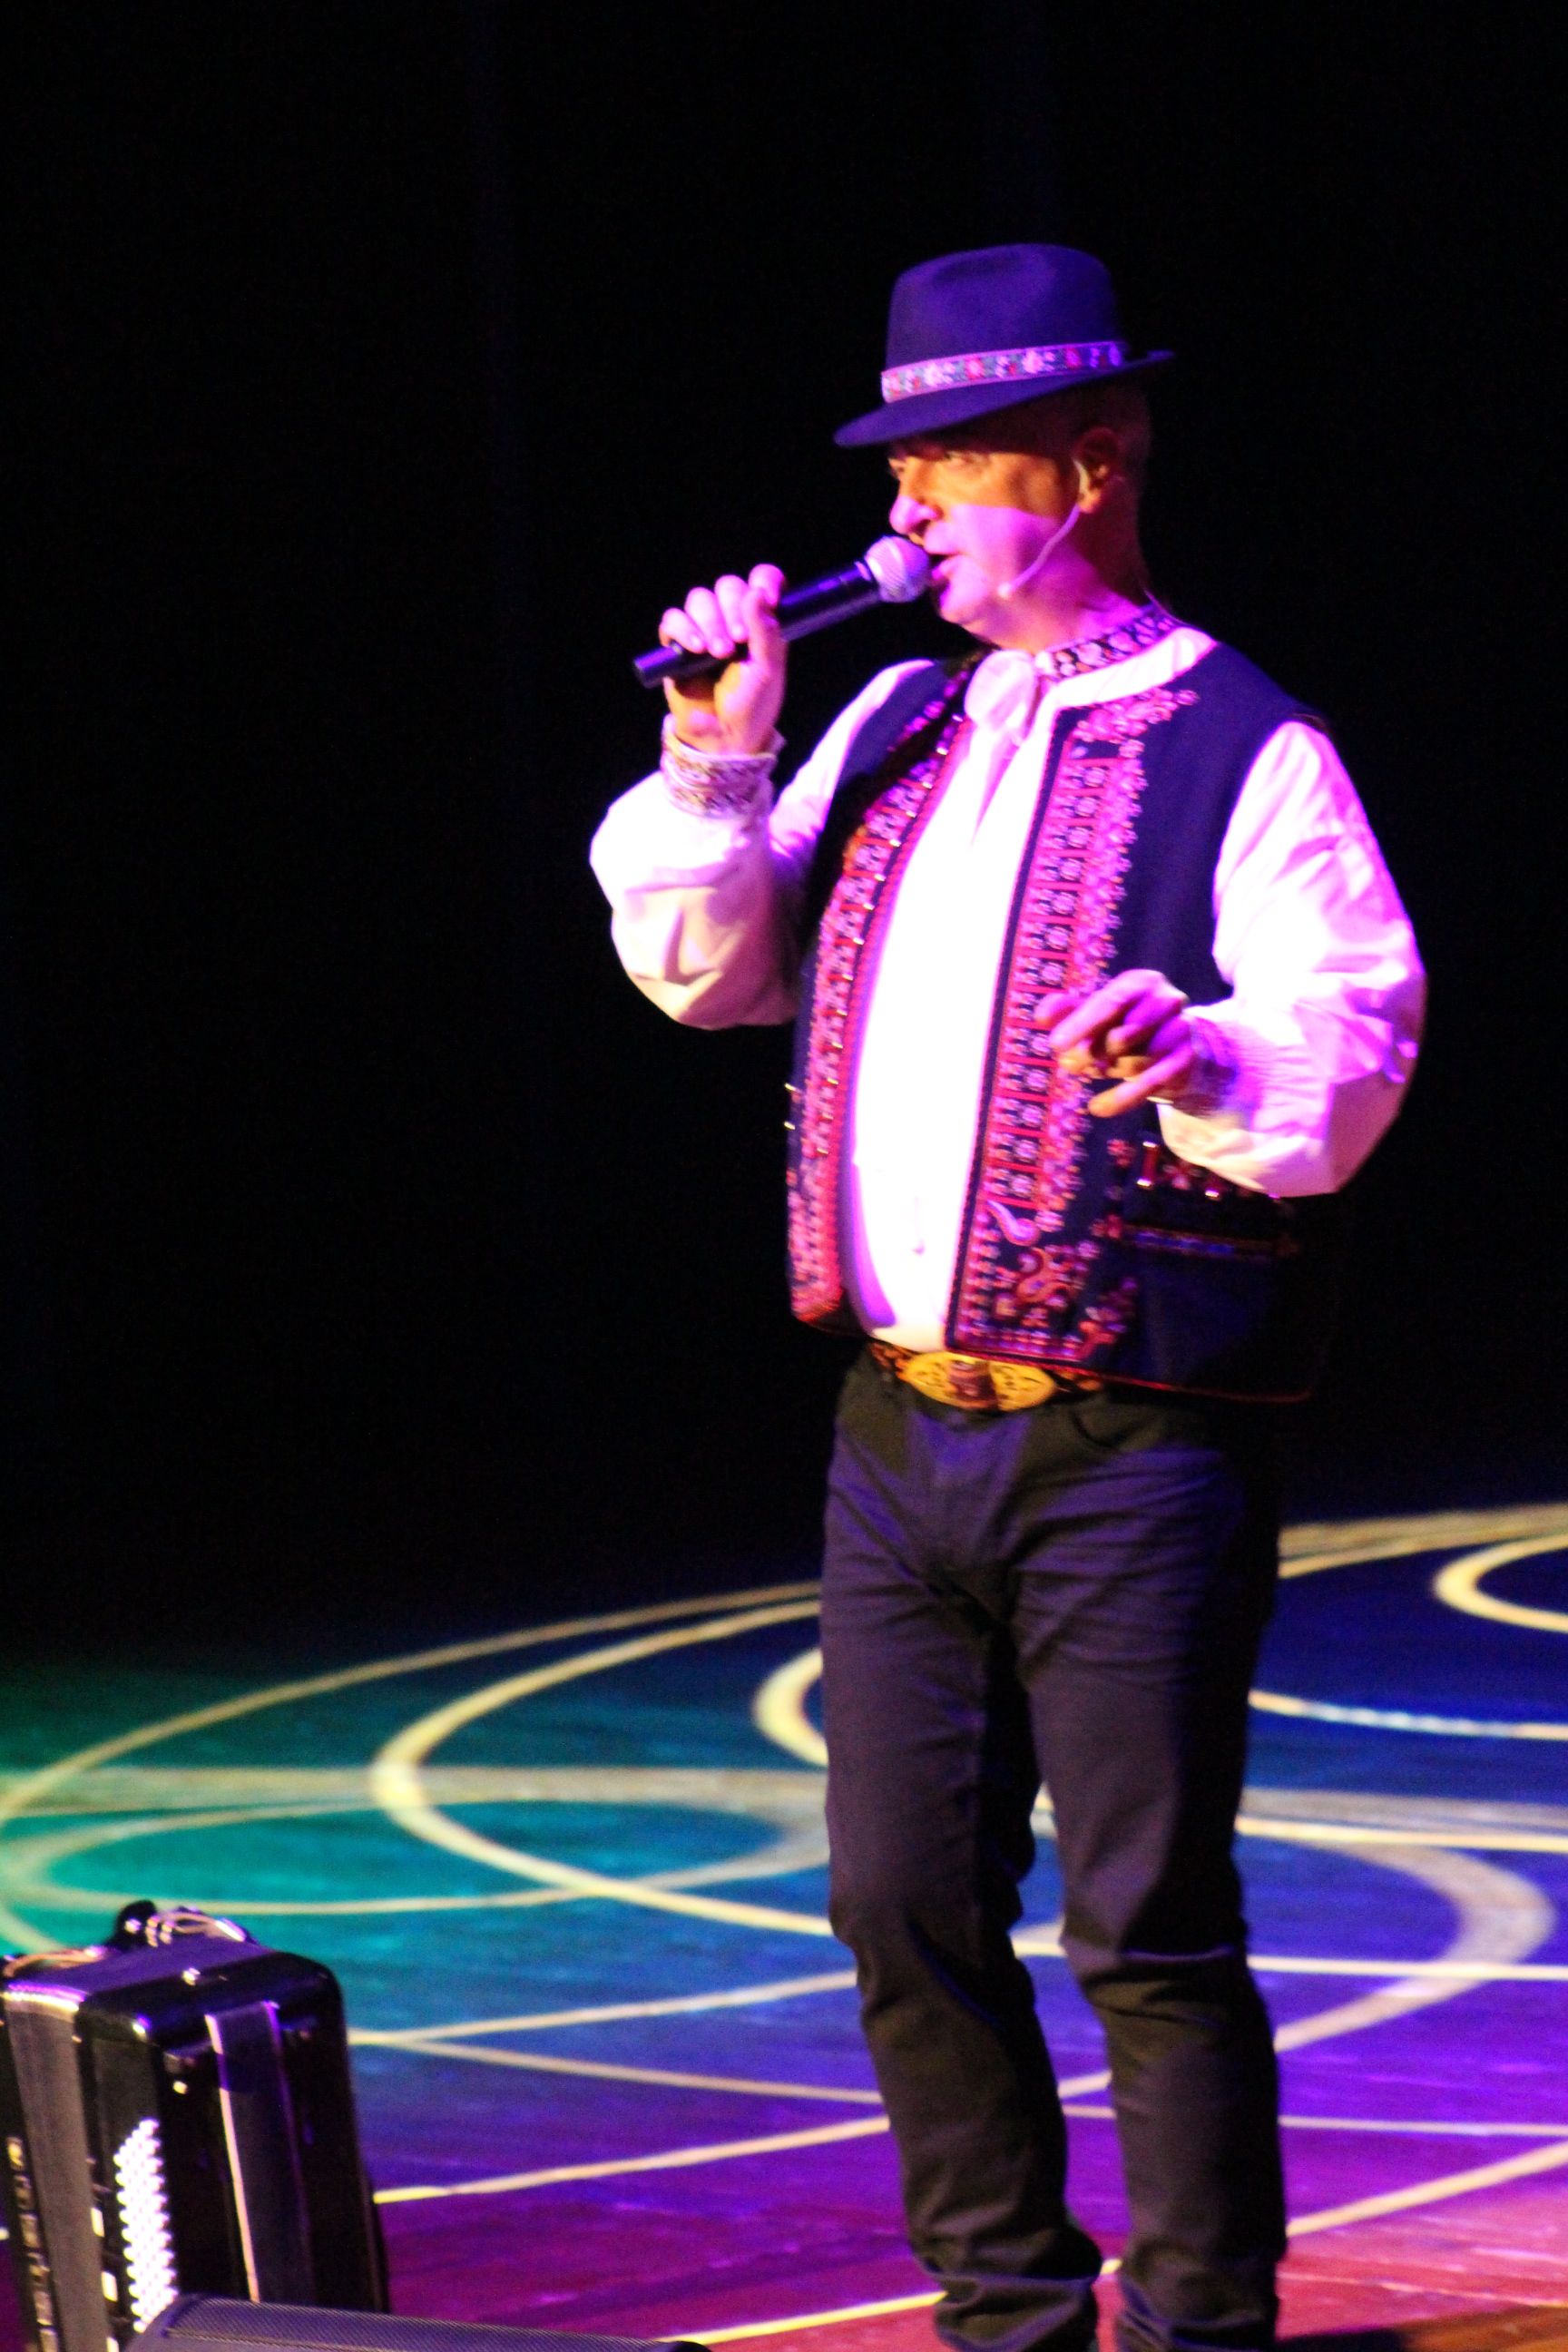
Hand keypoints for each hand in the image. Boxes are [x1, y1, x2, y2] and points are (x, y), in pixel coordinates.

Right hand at [660, 563, 786, 755]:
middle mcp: (732, 620)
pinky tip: (696, 649)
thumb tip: (756, 592)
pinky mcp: (677, 646)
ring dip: (710, 622)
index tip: (767, 597)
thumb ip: (766, 631)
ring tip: (719, 653)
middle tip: (740, 641)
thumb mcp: (769, 670)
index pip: (761, 581)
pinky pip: (672, 620)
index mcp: (760, 622)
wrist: (724, 738)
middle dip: (733, 609)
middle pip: (727, 586)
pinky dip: (684, 629)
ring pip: (699, 599)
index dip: (764, 581)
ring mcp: (703, 630)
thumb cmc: (753, 706)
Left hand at [1036, 970, 1194, 1117]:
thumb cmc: (1130, 1027)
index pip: (1109, 1002)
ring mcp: (1181, 1029)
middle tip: (1071, 1065)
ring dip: (1109, 1070)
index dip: (1081, 1025)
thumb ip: (1068, 1011)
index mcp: (1141, 982)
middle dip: (1092, 1053)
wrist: (1181, 1052)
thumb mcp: (1098, 1016)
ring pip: (1133, 1061)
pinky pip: (1150, 1083)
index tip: (1055, 1045)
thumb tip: (1042, 1015)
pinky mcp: (1187, 1060)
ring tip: (1101, 1068)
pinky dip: (1121, 1097)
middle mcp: (1166, 1000)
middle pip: (1122, 1034)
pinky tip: (1097, 1107)